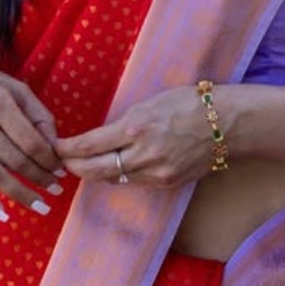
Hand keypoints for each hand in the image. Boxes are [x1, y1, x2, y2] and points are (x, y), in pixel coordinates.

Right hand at [0, 53, 65, 216]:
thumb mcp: (9, 85)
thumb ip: (36, 112)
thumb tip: (55, 146)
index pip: (31, 140)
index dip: (49, 161)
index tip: (60, 172)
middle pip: (15, 160)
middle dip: (40, 179)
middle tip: (55, 191)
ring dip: (20, 195)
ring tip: (39, 206)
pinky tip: (2, 213)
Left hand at [52, 85, 219, 187]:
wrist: (227, 123)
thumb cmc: (190, 103)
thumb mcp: (151, 103)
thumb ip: (125, 122)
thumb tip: (101, 138)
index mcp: (136, 127)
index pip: (90, 145)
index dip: (68, 149)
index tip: (57, 147)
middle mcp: (143, 154)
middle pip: (96, 170)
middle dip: (75, 168)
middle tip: (62, 164)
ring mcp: (156, 172)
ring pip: (114, 179)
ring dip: (96, 173)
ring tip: (83, 167)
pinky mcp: (167, 183)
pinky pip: (135, 182)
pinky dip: (121, 176)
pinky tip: (114, 169)